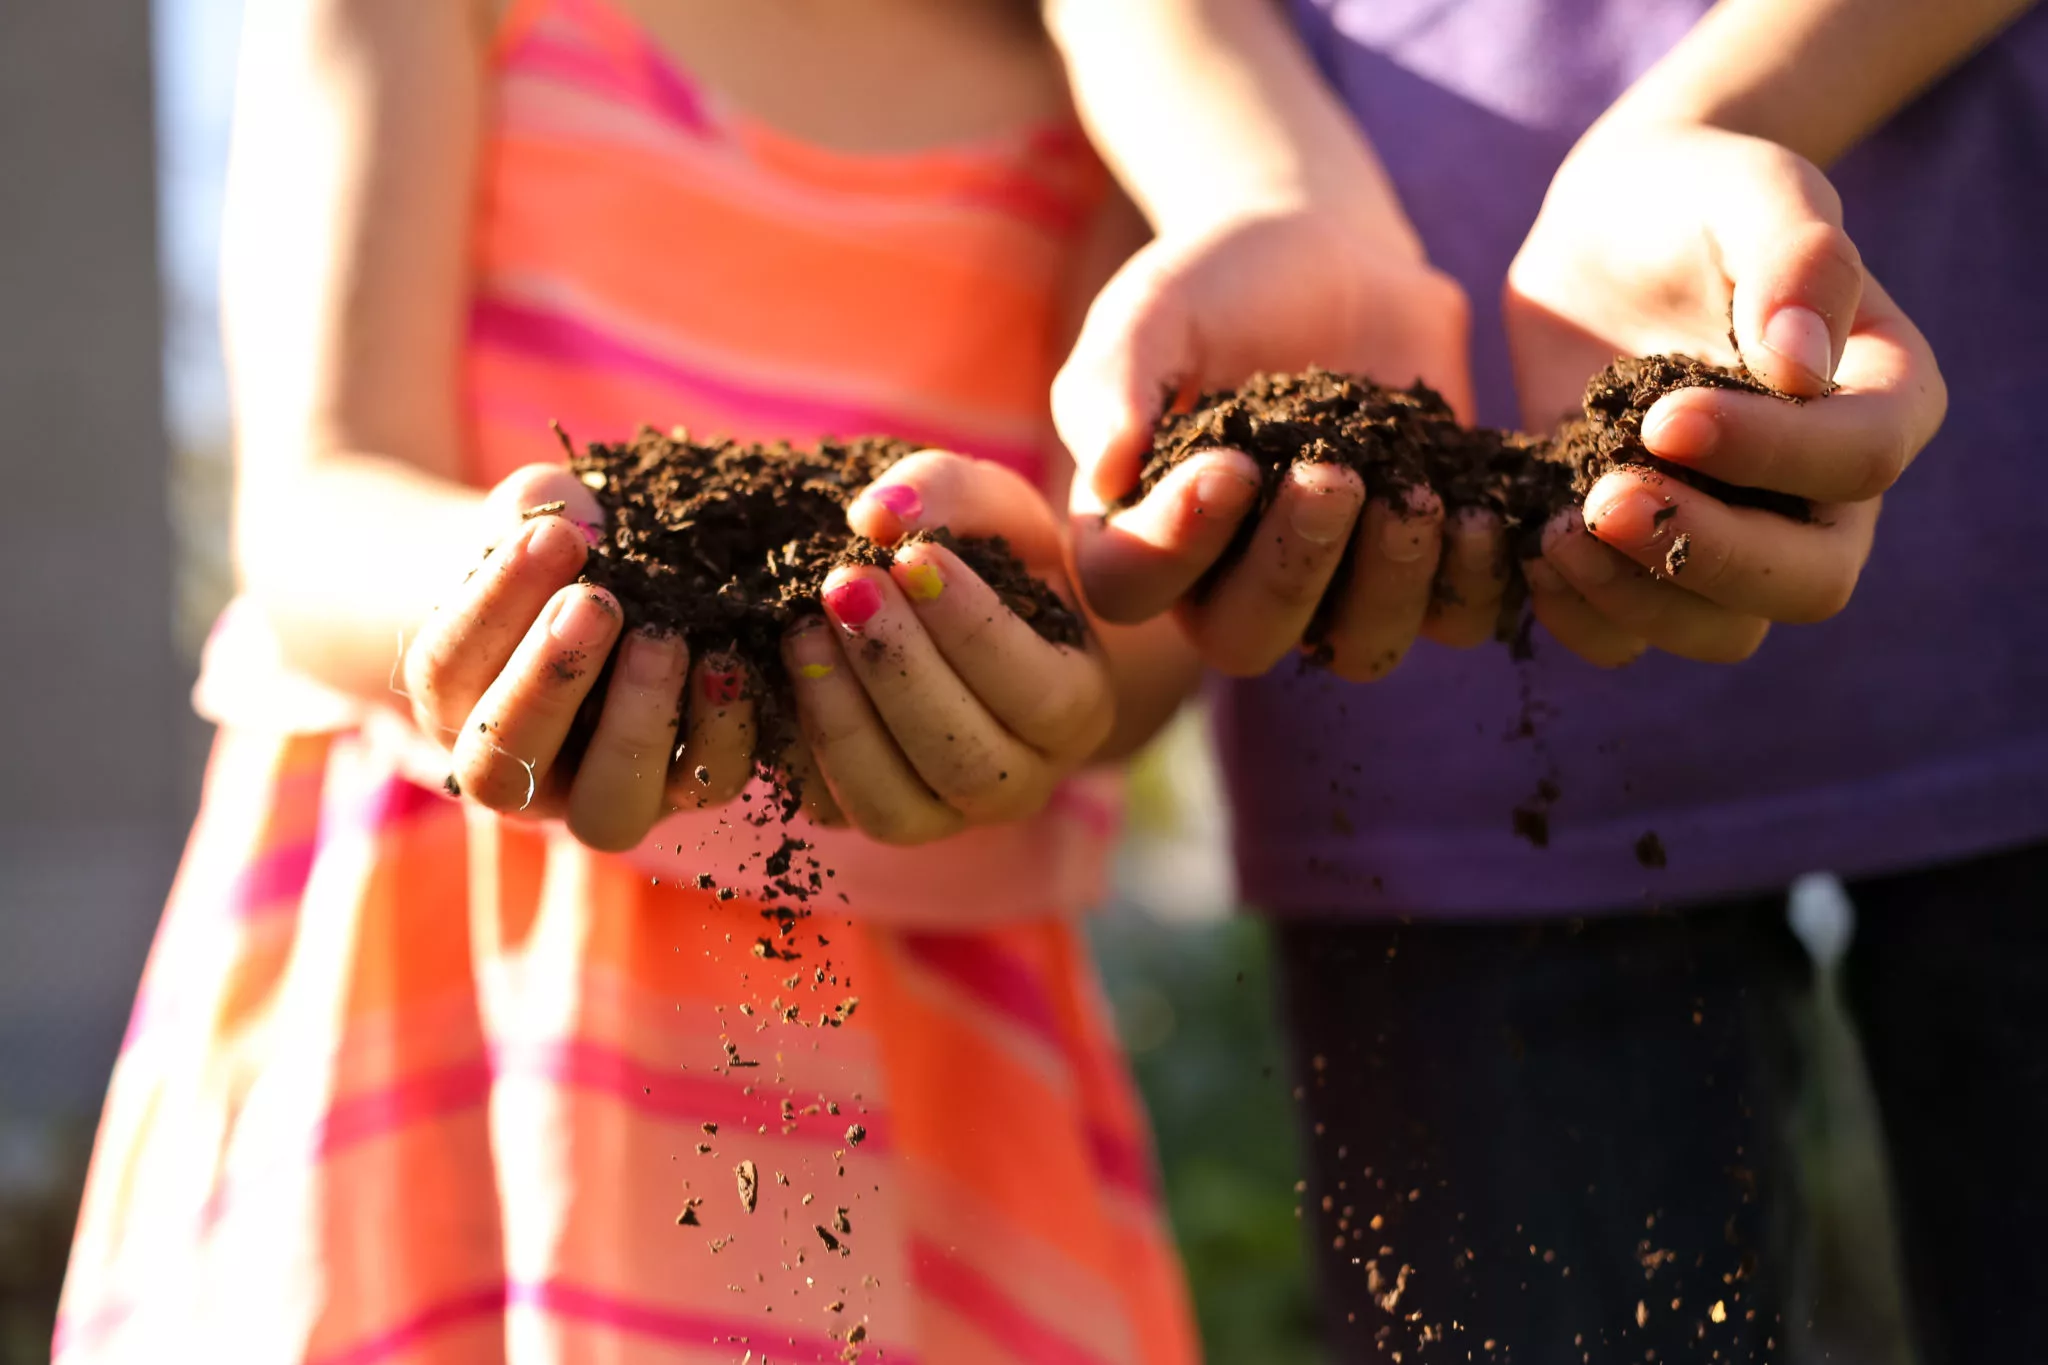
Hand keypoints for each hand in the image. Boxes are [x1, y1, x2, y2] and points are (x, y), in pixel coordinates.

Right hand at [401, 464, 757, 850]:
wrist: (613, 588)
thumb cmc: (555, 555)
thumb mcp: (534, 519)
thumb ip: (534, 514)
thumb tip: (582, 522)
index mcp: (453, 701)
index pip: (447, 669)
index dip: (495, 604)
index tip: (551, 534)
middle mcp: (516, 772)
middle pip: (505, 765)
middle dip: (550, 680)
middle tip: (596, 602)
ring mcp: (600, 796)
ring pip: (605, 808)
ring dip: (635, 723)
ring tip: (663, 640)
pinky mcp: (684, 793)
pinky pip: (706, 785)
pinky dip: (723, 729)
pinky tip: (730, 662)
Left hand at [780, 451, 1114, 844]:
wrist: (946, 613)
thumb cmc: (987, 557)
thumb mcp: (990, 507)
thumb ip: (948, 492)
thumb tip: (878, 516)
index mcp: (1076, 708)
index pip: (1039, 694)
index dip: (974, 631)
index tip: (914, 559)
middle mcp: (1020, 781)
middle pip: (966, 761)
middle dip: (900, 672)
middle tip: (845, 585)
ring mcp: (946, 815)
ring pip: (896, 807)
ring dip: (843, 719)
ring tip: (802, 631)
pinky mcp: (875, 816)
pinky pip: (832, 812)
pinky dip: (799, 747)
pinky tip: (778, 673)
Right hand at [1054, 207, 1507, 679]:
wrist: (1329, 255)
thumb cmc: (1214, 287)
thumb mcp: (1149, 313)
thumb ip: (1113, 386)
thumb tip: (1104, 477)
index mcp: (1143, 531)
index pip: (1129, 587)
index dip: (1173, 547)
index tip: (1229, 463)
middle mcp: (1229, 582)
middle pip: (1244, 640)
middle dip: (1290, 569)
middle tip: (1330, 476)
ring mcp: (1333, 582)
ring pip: (1358, 648)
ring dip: (1389, 587)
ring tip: (1411, 495)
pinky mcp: (1422, 561)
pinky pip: (1454, 618)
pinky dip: (1471, 582)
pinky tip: (1477, 511)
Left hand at [1504, 120, 1945, 664]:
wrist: (1611, 230)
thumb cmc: (1698, 197)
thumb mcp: (1753, 189)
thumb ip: (1799, 257)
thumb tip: (1803, 367)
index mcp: (1880, 399)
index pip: (1859, 461)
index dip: (1768, 455)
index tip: (1663, 415)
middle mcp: (1823, 491)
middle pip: (1811, 583)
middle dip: (1705, 555)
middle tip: (1601, 500)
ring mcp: (1735, 533)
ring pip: (1722, 631)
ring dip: (1637, 600)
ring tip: (1555, 530)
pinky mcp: (1646, 555)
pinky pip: (1631, 634)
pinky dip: (1580, 614)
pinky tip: (1528, 547)